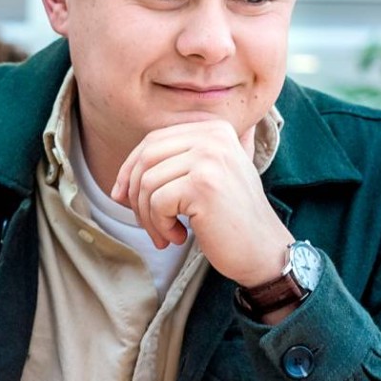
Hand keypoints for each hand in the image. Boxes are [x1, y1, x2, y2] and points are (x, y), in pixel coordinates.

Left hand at [111, 120, 293, 286]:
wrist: (263, 250)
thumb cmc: (229, 220)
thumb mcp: (203, 180)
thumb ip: (169, 169)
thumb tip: (117, 187)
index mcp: (214, 129)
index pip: (153, 140)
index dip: (130, 170)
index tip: (124, 198)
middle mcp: (214, 136)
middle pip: (146, 158)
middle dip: (135, 194)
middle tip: (147, 223)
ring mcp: (210, 158)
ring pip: (148, 182)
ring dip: (148, 216)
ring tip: (165, 234)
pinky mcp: (204, 184)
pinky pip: (157, 202)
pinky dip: (159, 225)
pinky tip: (178, 237)